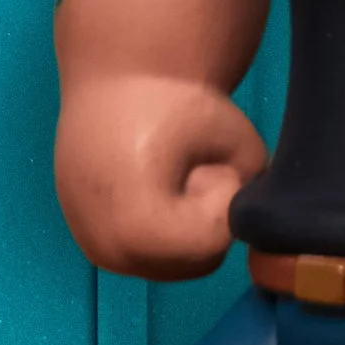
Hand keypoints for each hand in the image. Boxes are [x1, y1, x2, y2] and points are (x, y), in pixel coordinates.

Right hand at [54, 75, 268, 279]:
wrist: (111, 80)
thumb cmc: (173, 102)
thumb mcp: (234, 135)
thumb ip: (256, 186)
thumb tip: (256, 222)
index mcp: (136, 225)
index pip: (214, 242)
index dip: (224, 199)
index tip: (210, 159)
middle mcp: (109, 250)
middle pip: (196, 262)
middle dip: (207, 218)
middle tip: (195, 166)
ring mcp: (93, 248)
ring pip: (174, 264)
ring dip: (187, 228)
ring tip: (172, 177)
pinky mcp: (89, 242)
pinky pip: (146, 253)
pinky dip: (161, 229)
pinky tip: (151, 187)